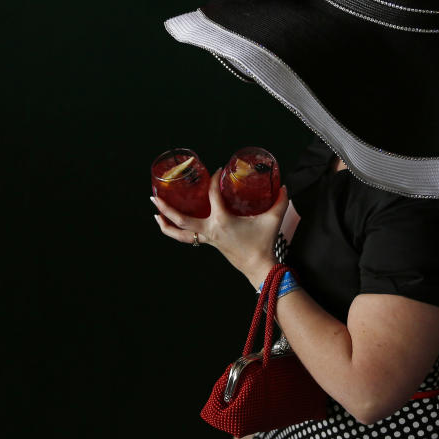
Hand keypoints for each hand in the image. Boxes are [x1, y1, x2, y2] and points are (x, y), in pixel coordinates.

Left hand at [152, 167, 286, 287]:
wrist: (259, 267)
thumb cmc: (263, 244)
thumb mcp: (272, 219)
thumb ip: (279, 201)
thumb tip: (283, 186)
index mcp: (222, 221)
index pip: (212, 195)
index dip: (214, 179)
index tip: (217, 171)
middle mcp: (210, 230)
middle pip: (181, 220)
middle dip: (166, 208)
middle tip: (155, 197)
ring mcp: (208, 238)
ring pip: (179, 234)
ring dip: (165, 224)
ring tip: (155, 213)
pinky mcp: (209, 242)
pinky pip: (187, 238)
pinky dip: (176, 232)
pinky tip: (171, 225)